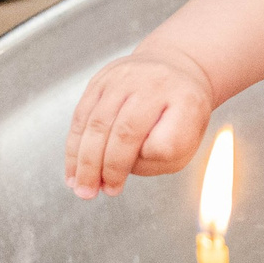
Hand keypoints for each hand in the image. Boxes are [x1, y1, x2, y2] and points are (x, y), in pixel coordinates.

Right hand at [64, 45, 213, 197]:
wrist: (175, 69)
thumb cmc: (181, 113)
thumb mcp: (190, 136)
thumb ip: (164, 154)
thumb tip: (125, 163)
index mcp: (185, 100)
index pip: (164, 141)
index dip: (150, 161)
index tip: (147, 167)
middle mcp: (154, 83)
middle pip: (124, 132)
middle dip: (107, 169)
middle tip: (96, 194)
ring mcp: (125, 77)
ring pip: (96, 124)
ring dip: (85, 162)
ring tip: (83, 189)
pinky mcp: (101, 79)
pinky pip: (81, 116)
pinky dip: (74, 148)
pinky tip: (73, 171)